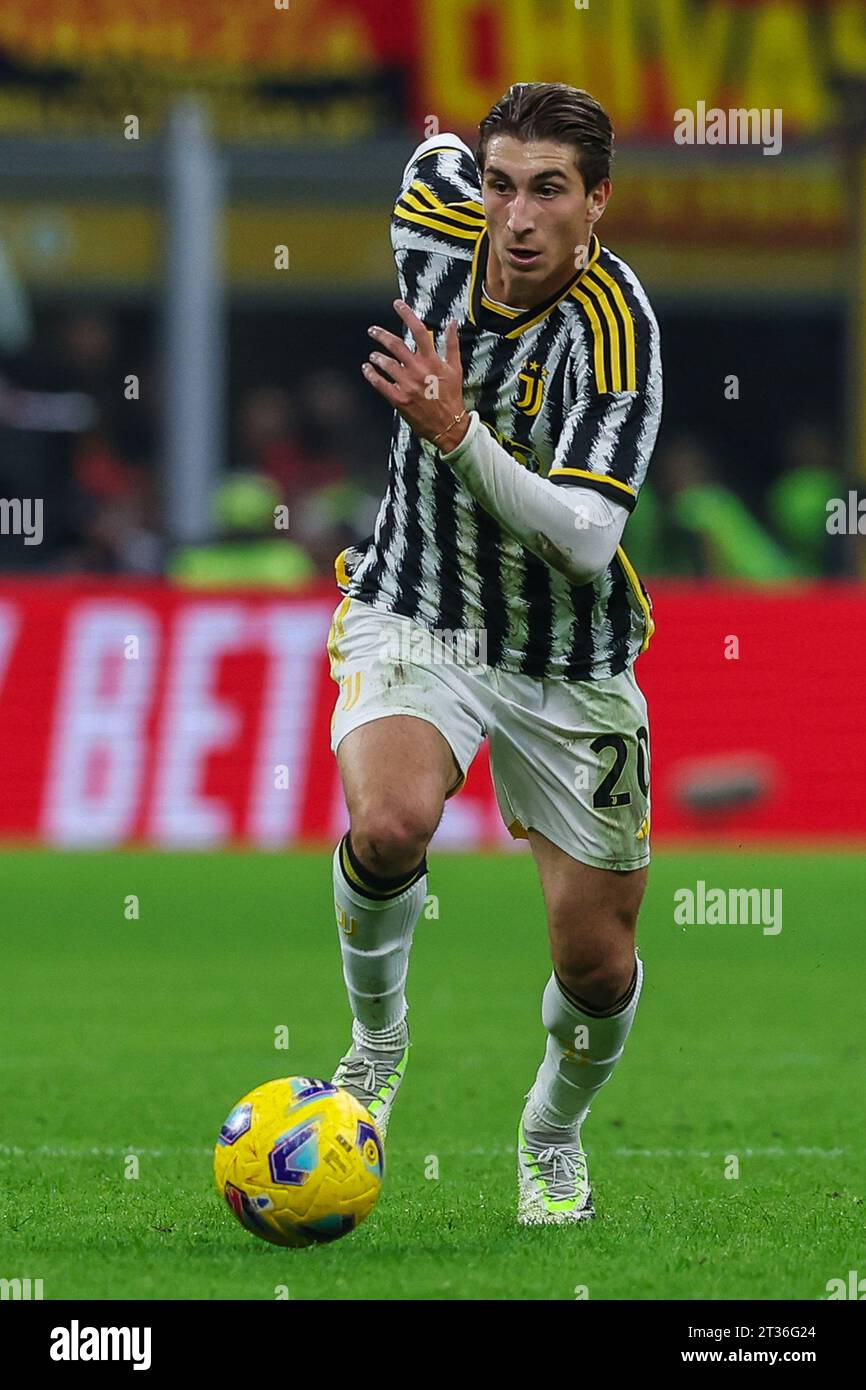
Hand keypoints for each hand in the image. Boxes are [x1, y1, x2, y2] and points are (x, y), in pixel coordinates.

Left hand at [361, 299, 469, 451]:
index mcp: (432, 360)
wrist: (448, 425)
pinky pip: (380, 383)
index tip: (397, 304)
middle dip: (381, 335)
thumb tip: (453, 321)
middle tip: (372, 330)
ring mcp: (407, 385)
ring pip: (385, 364)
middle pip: (395, 345)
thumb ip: (451, 344)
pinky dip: (371, 374)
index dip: (407, 314)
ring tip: (373, 356)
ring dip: (376, 357)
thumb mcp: (455, 369)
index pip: (418, 331)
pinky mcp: (398, 399)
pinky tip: (367, 369)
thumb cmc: (451, 396)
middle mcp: (418, 370)